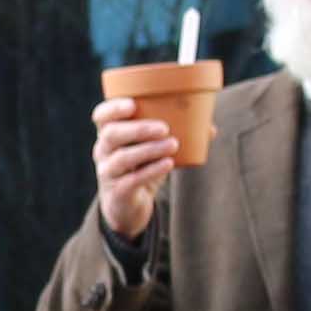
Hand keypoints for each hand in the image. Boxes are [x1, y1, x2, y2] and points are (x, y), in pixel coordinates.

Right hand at [90, 95, 181, 241]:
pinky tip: (168, 164)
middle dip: (139, 129)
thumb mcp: (152, 150)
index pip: (101, 116)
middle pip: (112, 135)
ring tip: (173, 144)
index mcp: (109, 133)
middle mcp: (103, 151)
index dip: (114, 108)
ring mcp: (108, 172)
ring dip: (150, 149)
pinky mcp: (118, 192)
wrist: (128, 205)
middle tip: (165, 128)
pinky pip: (132, 180)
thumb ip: (174, 135)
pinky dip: (152, 171)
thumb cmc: (141, 167)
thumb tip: (209, 129)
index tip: (133, 104)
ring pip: (123, 157)